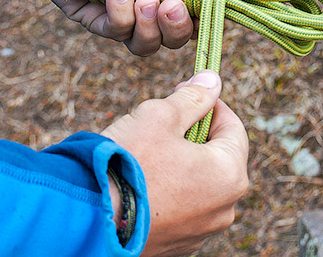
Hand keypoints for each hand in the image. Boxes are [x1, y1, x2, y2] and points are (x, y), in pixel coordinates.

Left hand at [39, 0, 255, 55]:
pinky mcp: (94, 20)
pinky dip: (118, 14)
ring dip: (146, 25)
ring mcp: (121, 16)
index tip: (204, 11)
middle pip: (173, 40)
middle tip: (169, 3)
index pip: (195, 18)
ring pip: (145, 46)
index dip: (202, 21)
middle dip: (175, 27)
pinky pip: (114, 34)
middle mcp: (148, 7)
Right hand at [101, 70, 249, 255]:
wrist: (89, 218)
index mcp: (229, 175)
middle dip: (195, 134)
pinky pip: (184, 207)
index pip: (233, 128)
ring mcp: (202, 230)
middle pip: (218, 157)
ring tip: (149, 152)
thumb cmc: (125, 164)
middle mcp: (224, 208)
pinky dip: (171, 190)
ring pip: (200, 182)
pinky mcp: (180, 243)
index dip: (210, 104)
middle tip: (165, 120)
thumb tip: (212, 80)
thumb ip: (192, 97)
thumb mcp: (159, 117)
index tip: (187, 91)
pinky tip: (143, 180)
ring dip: (182, 162)